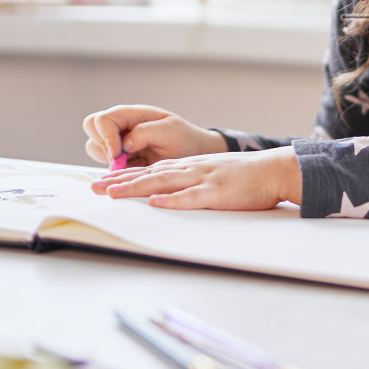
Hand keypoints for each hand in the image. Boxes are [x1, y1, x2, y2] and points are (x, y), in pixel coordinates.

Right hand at [81, 105, 224, 166]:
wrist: (191, 154)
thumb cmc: (183, 138)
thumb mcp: (170, 131)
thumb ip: (145, 132)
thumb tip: (124, 144)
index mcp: (130, 114)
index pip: (102, 120)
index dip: (105, 137)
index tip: (117, 153)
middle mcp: (120, 126)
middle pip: (91, 128)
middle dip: (102, 146)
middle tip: (121, 159)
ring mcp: (118, 143)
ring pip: (95, 149)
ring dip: (108, 160)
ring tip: (134, 164)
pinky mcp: (120, 160)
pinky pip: (106, 165)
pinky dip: (115, 172)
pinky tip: (135, 172)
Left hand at [88, 149, 302, 210]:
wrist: (275, 170)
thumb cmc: (247, 176)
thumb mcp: (213, 172)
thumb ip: (191, 179)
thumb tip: (168, 190)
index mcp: (190, 166)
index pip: (150, 169)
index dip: (125, 175)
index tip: (102, 181)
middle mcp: (191, 169)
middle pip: (149, 174)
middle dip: (119, 181)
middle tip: (93, 188)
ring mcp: (204, 179)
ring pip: (164, 182)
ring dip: (136, 187)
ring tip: (113, 193)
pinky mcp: (218, 193)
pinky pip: (192, 197)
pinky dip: (173, 200)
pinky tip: (156, 202)